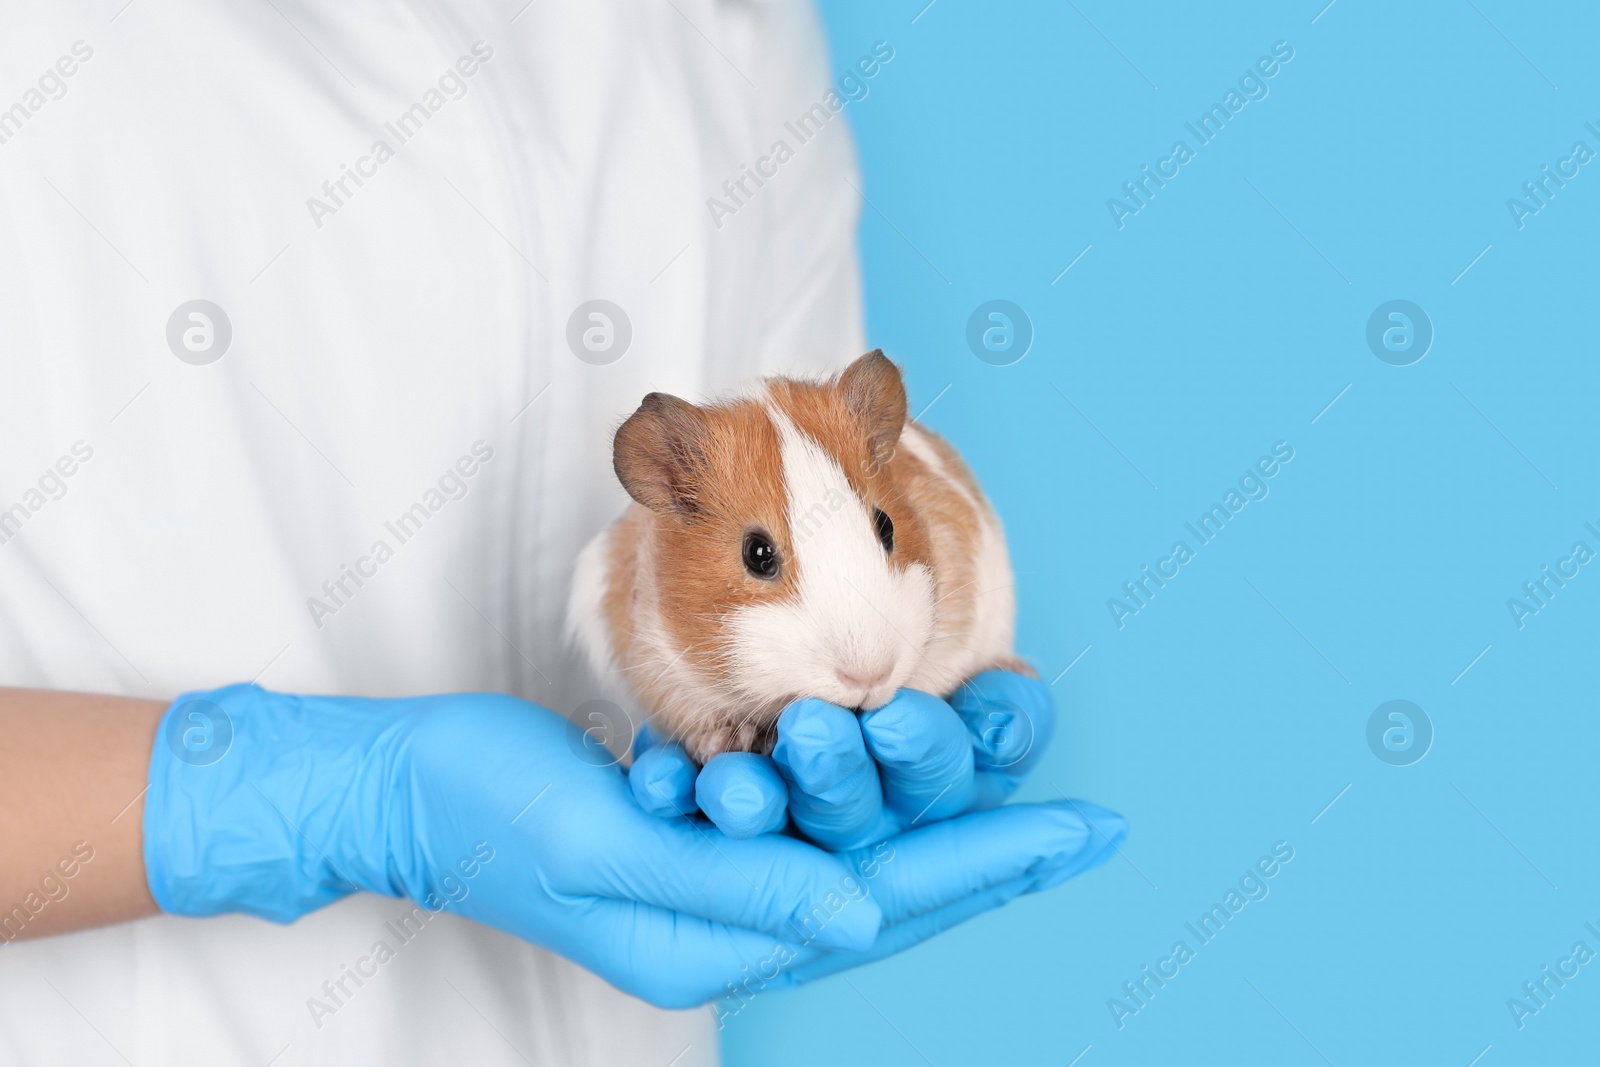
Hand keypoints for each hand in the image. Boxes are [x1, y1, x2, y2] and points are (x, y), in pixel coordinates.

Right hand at [143, 683, 1120, 1007]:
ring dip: (941, 834)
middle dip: (994, 857)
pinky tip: (917, 779)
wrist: (403, 786)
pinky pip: (804, 832)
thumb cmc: (485, 814)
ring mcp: (711, 885)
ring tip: (1029, 807)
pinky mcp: (695, 842)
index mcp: (710, 942)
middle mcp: (725, 923)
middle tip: (1095, 829)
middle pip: (888, 894)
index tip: (1083, 833)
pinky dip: (869, 806)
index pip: (880, 904)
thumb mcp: (605, 848)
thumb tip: (863, 917)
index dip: (987, 864)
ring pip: (856, 861)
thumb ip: (736, 886)